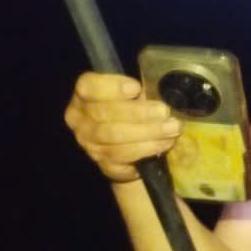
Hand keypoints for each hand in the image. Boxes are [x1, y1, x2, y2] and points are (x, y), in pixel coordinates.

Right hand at [64, 72, 180, 182]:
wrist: (133, 145)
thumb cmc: (134, 111)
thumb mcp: (134, 95)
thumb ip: (139, 90)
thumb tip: (161, 87)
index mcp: (84, 96)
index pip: (87, 86)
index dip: (111, 87)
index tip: (136, 88)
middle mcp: (79, 120)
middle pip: (103, 114)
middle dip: (138, 113)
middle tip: (164, 112)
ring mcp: (89, 144)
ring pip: (113, 138)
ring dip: (147, 133)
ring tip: (171, 129)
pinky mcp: (103, 164)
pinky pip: (122, 159)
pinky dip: (145, 151)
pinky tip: (163, 145)